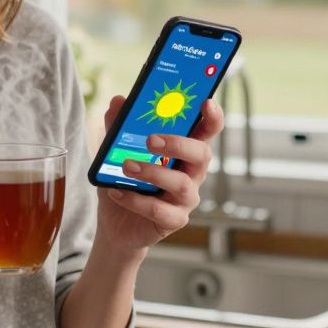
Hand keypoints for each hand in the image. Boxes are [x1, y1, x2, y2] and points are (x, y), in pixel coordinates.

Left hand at [95, 95, 223, 253]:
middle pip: (202, 155)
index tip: (206, 102)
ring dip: (153, 173)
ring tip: (127, 166)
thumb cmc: (125, 182)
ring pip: (182, 184)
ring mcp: (185, 199)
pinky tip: (116, 191)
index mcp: (184, 152)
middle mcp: (192, 174)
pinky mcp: (174, 221)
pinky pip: (160, 210)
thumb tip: (117, 102)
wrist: (115, 224)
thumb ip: (118, 128)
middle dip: (178, 144)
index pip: (207, 131)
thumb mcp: (116, 153)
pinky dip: (136, 200)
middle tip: (150, 140)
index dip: (212, 118)